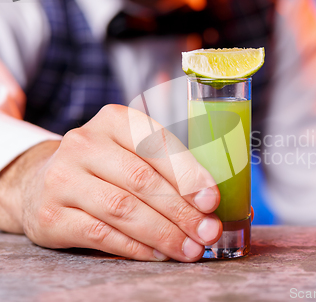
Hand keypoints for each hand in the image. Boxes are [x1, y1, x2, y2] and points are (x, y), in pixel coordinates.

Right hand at [1, 104, 221, 261]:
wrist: (43, 181)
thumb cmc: (106, 167)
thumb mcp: (133, 151)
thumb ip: (169, 168)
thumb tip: (211, 204)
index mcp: (115, 120)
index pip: (157, 145)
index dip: (188, 175)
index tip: (212, 201)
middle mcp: (85, 143)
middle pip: (142, 180)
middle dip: (181, 211)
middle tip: (207, 232)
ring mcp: (62, 178)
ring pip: (122, 209)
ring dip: (163, 234)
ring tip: (190, 249)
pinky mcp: (49, 214)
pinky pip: (100, 235)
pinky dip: (136, 247)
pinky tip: (159, 254)